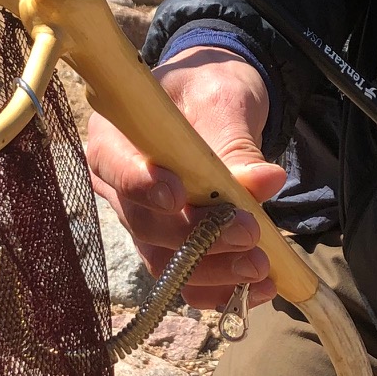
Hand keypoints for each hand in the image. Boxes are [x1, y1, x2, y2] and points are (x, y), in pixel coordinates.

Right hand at [85, 46, 285, 311]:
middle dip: (196, 237)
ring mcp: (145, 221)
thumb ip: (236, 143)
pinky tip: (258, 289)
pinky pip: (187, 279)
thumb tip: (262, 182)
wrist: (220, 99)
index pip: (114, 167)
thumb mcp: (223, 99)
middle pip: (144, 225)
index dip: (141, 186)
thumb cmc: (210, 85)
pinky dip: (221, 290)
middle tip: (248, 233)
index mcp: (115, 137)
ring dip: (213, 271)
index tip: (178, 195)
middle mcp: (121, 186)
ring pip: (166, 262)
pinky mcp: (173, 245)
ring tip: (260, 267)